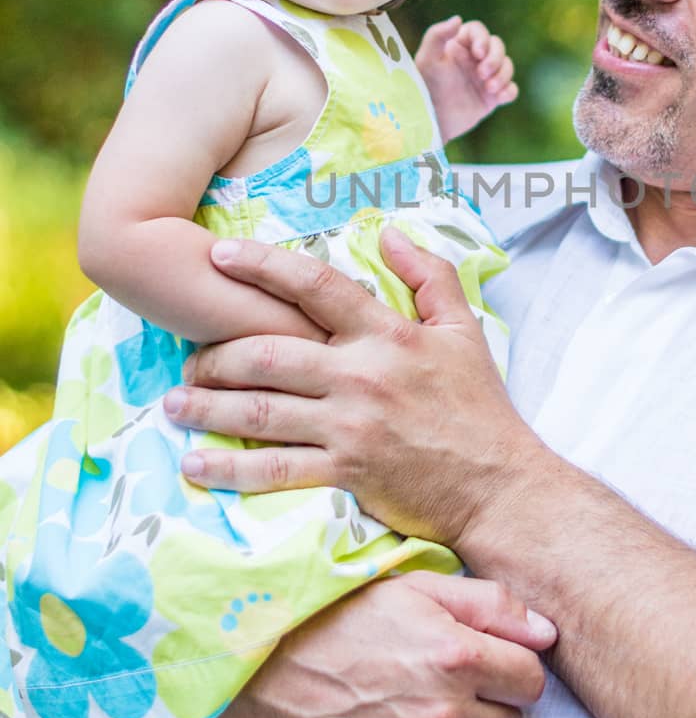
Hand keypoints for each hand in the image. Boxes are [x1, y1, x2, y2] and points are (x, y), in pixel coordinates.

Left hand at [166, 231, 546, 546]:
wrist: (499, 484)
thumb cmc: (479, 407)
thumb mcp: (464, 330)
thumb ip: (429, 276)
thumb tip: (392, 233)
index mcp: (388, 335)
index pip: (315, 288)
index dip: (263, 267)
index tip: (220, 255)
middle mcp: (360, 376)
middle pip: (267, 353)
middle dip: (216, 353)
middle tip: (188, 357)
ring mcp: (349, 428)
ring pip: (260, 411)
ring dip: (208, 406)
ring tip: (174, 404)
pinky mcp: (345, 474)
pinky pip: (275, 470)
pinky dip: (229, 469)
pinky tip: (195, 465)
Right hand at [219, 572, 555, 717]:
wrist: (267, 675)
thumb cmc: (346, 621)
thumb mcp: (417, 590)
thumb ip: (490, 606)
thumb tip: (548, 634)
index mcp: (457, 654)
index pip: (532, 680)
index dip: (514, 671)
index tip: (490, 666)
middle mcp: (444, 711)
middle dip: (495, 708)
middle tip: (460, 693)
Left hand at [415, 16, 516, 143]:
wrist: (430, 122)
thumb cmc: (424, 89)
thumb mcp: (426, 60)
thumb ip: (436, 35)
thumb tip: (458, 18)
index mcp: (459, 46)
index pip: (478, 31)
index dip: (483, 39)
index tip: (478, 53)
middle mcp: (474, 59)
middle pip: (497, 46)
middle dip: (495, 58)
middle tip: (482, 74)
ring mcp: (485, 78)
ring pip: (507, 66)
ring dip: (503, 75)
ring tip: (488, 89)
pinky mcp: (492, 97)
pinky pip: (511, 89)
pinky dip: (509, 91)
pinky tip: (499, 97)